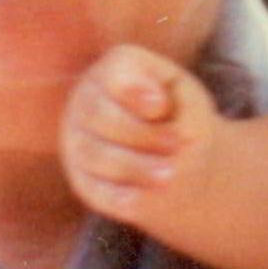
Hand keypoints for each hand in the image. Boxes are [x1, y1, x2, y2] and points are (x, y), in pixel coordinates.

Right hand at [60, 43, 222, 226]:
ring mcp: (78, 143)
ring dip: (134, 166)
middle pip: (98, 114)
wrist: (177, 155)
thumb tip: (153, 108)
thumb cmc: (180, 116)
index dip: (134, 91)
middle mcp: (86, 102)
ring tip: (169, 175)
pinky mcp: (84, 182)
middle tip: (175, 145)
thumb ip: (176, 97)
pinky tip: (144, 198)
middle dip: (140, 132)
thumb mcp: (189, 99)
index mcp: (112, 70)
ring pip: (95, 155)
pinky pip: (96, 190)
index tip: (160, 106)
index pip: (112, 75)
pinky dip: (120, 196)